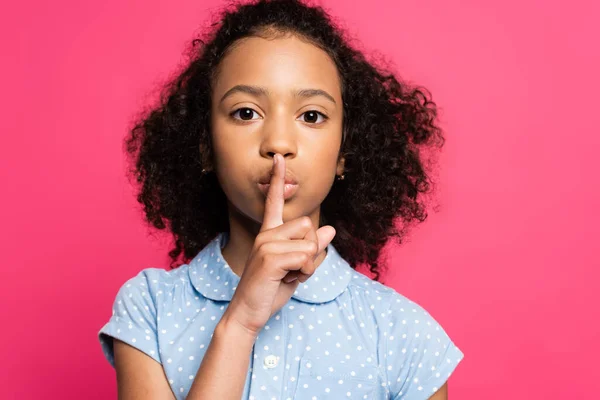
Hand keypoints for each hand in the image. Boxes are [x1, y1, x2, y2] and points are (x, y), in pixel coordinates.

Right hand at [223, 153, 335, 335]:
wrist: (249, 312)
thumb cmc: (271, 290)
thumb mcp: (297, 268)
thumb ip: (311, 248)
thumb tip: (329, 228)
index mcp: (269, 233)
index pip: (274, 201)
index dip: (278, 179)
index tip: (279, 158)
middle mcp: (266, 233)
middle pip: (308, 225)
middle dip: (310, 251)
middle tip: (293, 269)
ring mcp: (265, 243)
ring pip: (309, 243)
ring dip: (308, 265)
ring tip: (288, 276)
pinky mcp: (269, 257)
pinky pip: (305, 257)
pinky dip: (304, 273)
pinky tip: (287, 280)